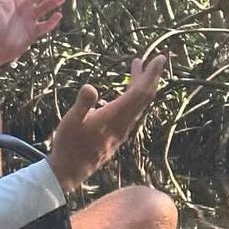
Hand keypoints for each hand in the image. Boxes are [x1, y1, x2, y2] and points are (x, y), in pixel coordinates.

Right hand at [47, 53, 165, 193]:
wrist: (71, 170)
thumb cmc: (69, 144)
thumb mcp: (70, 122)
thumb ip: (82, 104)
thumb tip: (90, 87)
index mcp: (115, 117)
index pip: (140, 92)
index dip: (151, 74)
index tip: (159, 59)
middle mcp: (124, 123)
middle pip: (144, 96)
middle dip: (151, 76)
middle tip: (156, 59)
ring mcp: (122, 129)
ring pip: (139, 104)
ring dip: (141, 85)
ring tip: (137, 67)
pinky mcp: (118, 133)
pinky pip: (132, 110)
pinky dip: (133, 96)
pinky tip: (123, 92)